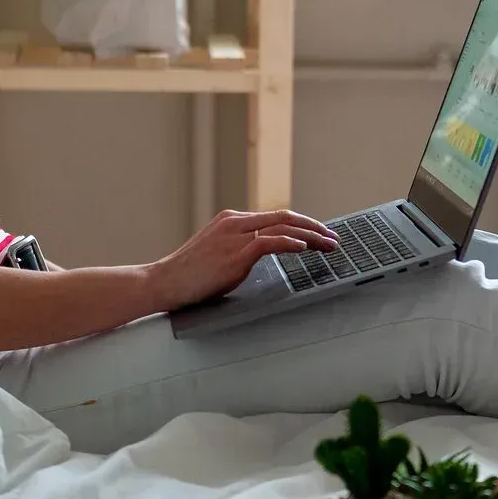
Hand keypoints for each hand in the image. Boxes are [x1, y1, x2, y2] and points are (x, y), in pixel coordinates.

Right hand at [148, 209, 337, 310]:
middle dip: (313, 227)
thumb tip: (264, 254)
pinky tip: (304, 247)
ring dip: (310, 236)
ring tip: (328, 244)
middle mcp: (236, 222)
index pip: (275, 217)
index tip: (318, 233)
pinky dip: (290, 243)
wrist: (165, 281)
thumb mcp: (218, 252)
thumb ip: (241, 248)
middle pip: (285, 217)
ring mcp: (235, 235)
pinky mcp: (235, 253)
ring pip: (282, 227)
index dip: (301, 224)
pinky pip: (269, 243)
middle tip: (333, 237)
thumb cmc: (190, 274)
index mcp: (232, 220)